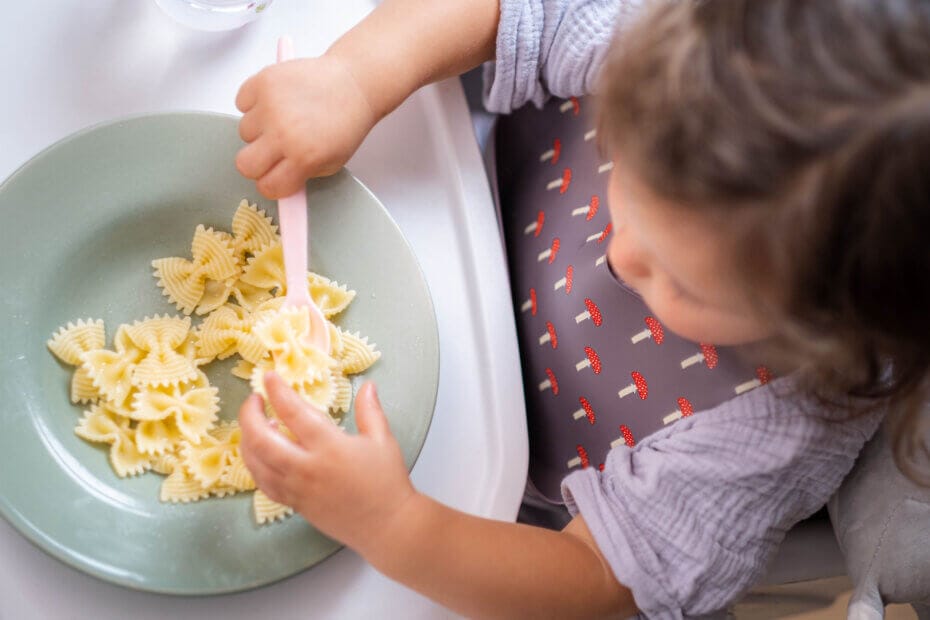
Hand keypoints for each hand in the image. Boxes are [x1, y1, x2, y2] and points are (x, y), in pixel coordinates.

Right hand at [235, 55, 377, 198]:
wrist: (354, 83)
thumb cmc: (345, 122)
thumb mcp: (331, 163)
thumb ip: (301, 175)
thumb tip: (275, 185)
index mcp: (303, 157)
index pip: (267, 186)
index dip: (271, 183)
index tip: (275, 176)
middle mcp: (283, 133)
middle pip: (244, 164)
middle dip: (257, 163)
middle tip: (271, 152)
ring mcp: (271, 106)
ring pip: (244, 132)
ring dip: (259, 129)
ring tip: (283, 119)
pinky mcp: (263, 81)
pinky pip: (242, 102)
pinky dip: (254, 103)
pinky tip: (277, 101)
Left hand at [238, 372, 417, 554]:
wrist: (387, 526)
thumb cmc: (387, 482)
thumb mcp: (382, 440)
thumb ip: (370, 410)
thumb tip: (368, 385)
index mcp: (330, 447)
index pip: (294, 413)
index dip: (277, 391)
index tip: (269, 377)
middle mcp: (307, 468)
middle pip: (261, 439)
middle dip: (249, 415)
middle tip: (254, 400)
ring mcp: (297, 489)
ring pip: (256, 463)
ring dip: (248, 439)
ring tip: (257, 424)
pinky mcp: (295, 504)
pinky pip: (264, 483)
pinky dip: (255, 465)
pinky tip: (261, 453)